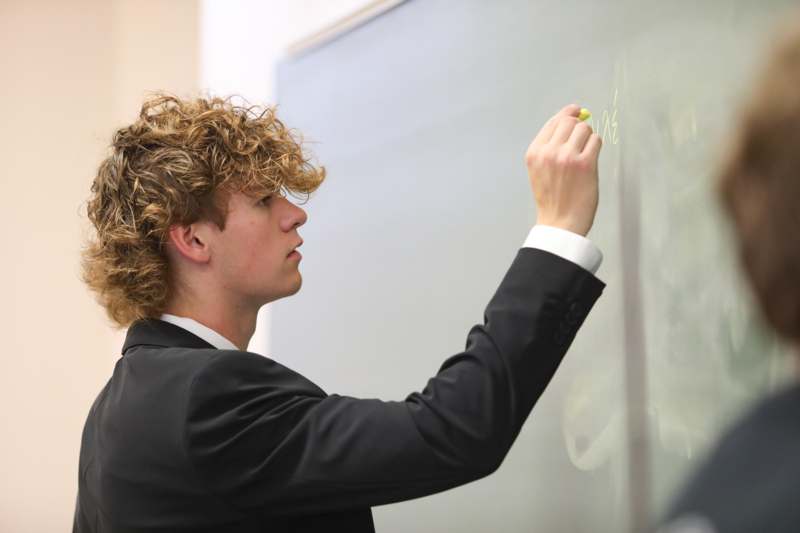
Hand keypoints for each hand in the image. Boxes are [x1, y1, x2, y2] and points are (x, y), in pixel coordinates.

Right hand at [524, 104, 601, 236]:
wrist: (560, 223)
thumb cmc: (552, 198)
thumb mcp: (539, 169)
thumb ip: (550, 144)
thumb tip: (571, 116)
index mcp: (534, 153)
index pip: (553, 122)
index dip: (567, 114)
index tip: (575, 110)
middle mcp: (548, 152)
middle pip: (569, 121)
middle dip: (578, 128)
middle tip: (580, 141)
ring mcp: (567, 157)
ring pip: (584, 129)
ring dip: (588, 138)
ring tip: (584, 155)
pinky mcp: (585, 164)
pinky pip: (596, 141)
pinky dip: (596, 147)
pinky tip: (590, 161)